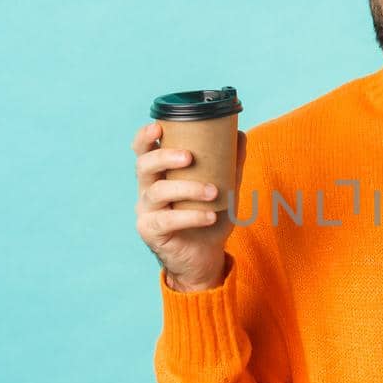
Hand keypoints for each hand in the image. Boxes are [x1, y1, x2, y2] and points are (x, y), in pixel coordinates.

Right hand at [133, 122, 246, 291]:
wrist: (206, 255)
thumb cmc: (209, 216)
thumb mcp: (223, 187)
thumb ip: (230, 162)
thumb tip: (239, 133)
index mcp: (160, 173)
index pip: (143, 149)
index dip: (145, 137)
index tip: (158, 127)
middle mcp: (148, 189)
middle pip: (143, 166)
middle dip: (164, 157)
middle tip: (190, 157)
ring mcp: (146, 211)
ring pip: (157, 192)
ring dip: (187, 188)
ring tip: (213, 192)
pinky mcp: (151, 231)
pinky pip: (167, 220)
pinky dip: (191, 216)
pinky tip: (210, 216)